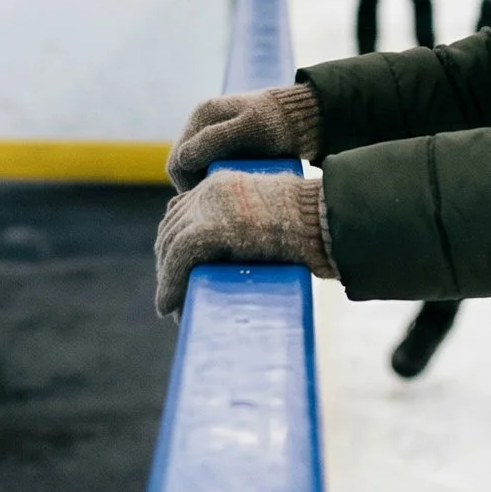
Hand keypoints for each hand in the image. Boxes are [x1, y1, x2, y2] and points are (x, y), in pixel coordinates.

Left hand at [153, 171, 334, 316]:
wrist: (324, 217)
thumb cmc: (309, 224)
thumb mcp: (268, 216)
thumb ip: (245, 223)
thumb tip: (237, 254)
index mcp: (221, 184)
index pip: (179, 213)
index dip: (171, 245)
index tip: (173, 271)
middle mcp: (208, 190)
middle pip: (170, 229)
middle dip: (166, 265)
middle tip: (171, 296)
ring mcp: (209, 207)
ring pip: (170, 245)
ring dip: (166, 280)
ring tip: (169, 307)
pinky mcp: (212, 227)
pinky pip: (178, 258)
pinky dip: (169, 284)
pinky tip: (166, 306)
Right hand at [165, 85, 320, 191]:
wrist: (305, 117)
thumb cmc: (280, 123)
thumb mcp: (250, 130)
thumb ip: (215, 140)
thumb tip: (183, 159)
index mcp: (202, 114)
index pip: (178, 161)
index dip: (188, 186)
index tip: (209, 203)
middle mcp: (202, 122)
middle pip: (185, 166)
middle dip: (197, 187)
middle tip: (218, 205)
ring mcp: (212, 132)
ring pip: (198, 169)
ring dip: (207, 184)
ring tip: (227, 200)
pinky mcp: (224, 143)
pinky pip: (211, 167)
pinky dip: (217, 180)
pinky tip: (233, 191)